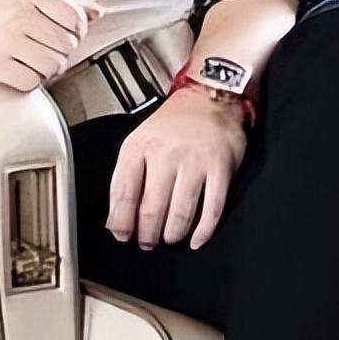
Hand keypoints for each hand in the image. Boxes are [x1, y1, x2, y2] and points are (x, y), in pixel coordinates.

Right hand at [0, 0, 101, 89]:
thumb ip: (60, 4)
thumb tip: (96, 13)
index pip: (76, 19)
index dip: (75, 33)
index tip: (63, 35)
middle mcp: (20, 14)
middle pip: (67, 45)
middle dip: (59, 52)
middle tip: (43, 51)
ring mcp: (6, 40)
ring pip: (53, 66)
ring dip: (46, 70)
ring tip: (31, 62)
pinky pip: (31, 83)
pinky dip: (29, 82)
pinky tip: (18, 72)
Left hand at [106, 85, 247, 251]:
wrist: (210, 98)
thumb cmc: (174, 124)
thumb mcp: (140, 140)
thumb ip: (126, 177)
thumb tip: (117, 220)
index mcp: (140, 146)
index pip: (124, 193)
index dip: (121, 222)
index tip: (123, 235)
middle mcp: (166, 153)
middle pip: (151, 209)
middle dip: (147, 234)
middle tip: (148, 242)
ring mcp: (195, 161)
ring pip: (180, 214)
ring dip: (172, 234)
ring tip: (169, 237)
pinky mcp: (220, 169)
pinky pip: (212, 210)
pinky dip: (203, 231)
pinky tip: (196, 239)